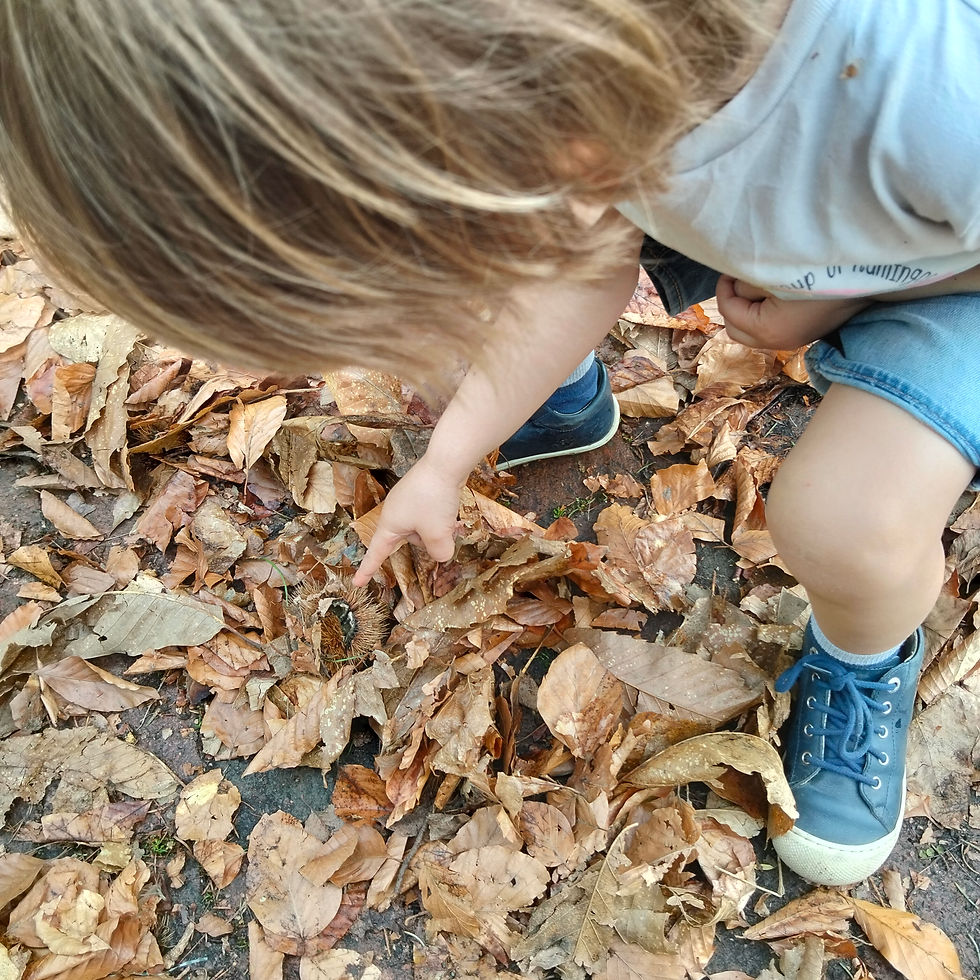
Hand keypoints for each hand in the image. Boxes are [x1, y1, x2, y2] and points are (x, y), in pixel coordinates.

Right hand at [351, 456, 462, 585]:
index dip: (367, 570)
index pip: (376, 553)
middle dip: (428, 540)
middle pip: (409, 540)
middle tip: (442, 528)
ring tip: (450, 517)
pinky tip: (452, 510)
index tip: (357, 584)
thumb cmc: (434, 499)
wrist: (445, 462)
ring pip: (423, 528)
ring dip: (438, 528)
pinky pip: (429, 515)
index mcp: (390, 524)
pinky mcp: (421, 493)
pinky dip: (441, 518)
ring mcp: (407, 501)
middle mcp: (394, 512)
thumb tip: (441, 555)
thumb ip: (439, 552)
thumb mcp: (438, 533)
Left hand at [716, 275, 868, 349]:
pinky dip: (762, 312)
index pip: (730, 311)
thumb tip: (733, 283)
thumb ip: (748, 280)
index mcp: (768, 329)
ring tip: (758, 283)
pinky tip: (774, 293)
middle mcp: (777, 342)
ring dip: (748, 308)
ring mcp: (791, 341)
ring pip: (751, 330)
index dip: (725, 288)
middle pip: (735, 328)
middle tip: (738, 278)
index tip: (729, 269)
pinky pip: (768, 327)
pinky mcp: (802, 334)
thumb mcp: (777, 273)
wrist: (869, 277)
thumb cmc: (820, 271)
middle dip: (732, 303)